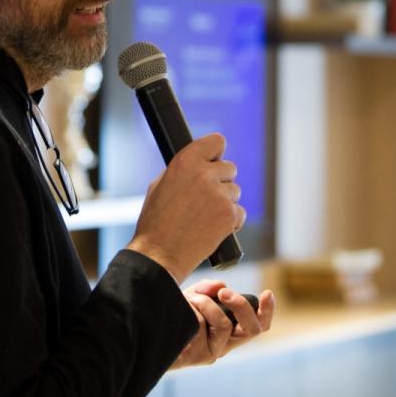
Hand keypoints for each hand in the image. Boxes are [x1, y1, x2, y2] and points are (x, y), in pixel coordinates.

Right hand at [127, 134, 244, 282]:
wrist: (160, 254)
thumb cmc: (155, 222)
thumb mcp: (160, 185)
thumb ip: (183, 170)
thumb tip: (200, 164)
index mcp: (185, 161)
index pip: (217, 142)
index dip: (216, 153)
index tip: (214, 161)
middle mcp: (204, 174)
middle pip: (229, 168)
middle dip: (221, 181)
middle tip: (205, 198)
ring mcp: (219, 195)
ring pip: (235, 191)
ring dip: (225, 201)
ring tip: (205, 216)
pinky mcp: (229, 215)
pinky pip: (240, 212)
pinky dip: (231, 221)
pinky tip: (213, 228)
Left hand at [172, 281, 274, 368]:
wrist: (149, 333)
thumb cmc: (175, 315)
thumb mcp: (193, 297)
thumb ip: (207, 289)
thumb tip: (220, 286)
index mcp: (230, 332)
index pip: (258, 326)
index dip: (268, 311)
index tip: (268, 293)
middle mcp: (226, 344)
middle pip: (252, 329)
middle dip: (241, 305)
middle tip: (224, 292)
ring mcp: (213, 352)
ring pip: (224, 324)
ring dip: (207, 304)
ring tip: (191, 298)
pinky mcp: (199, 356)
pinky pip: (202, 326)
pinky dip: (192, 310)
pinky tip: (182, 309)